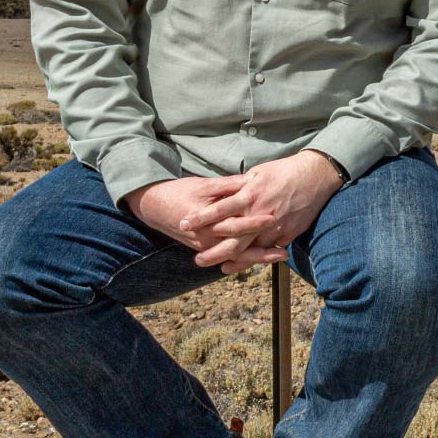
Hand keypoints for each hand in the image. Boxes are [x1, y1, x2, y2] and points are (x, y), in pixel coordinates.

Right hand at [125, 175, 291, 272]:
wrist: (154, 207)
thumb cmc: (180, 192)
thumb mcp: (203, 185)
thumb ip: (227, 185)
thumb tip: (250, 180)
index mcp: (207, 221)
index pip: (235, 225)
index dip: (254, 223)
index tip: (273, 219)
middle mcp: (206, 239)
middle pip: (238, 247)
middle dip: (262, 250)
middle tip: (284, 251)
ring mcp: (205, 246)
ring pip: (235, 255)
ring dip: (257, 257)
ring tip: (280, 256)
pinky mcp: (205, 247)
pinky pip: (228, 255)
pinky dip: (246, 257)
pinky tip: (264, 256)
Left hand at [177, 152, 343, 270]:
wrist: (316, 175)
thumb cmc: (285, 171)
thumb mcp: (258, 173)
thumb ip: (239, 186)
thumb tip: (221, 192)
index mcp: (249, 195)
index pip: (218, 209)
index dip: (199, 218)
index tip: (183, 224)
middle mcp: (259, 213)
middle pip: (231, 239)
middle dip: (213, 252)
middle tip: (198, 260)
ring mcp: (274, 226)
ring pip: (250, 250)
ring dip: (233, 260)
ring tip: (219, 267)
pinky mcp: (288, 233)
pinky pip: (269, 249)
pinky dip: (256, 258)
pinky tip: (248, 263)